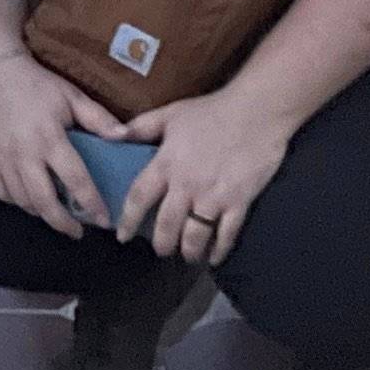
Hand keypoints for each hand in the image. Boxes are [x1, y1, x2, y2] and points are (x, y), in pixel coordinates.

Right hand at [0, 46, 113, 239]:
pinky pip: (0, 191)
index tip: (104, 220)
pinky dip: (16, 201)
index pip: (74, 179)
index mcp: (49, 138)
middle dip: (63, 223)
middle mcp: (24, 153)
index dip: (91, 203)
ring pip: (21, 200)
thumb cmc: (36, 83)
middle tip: (77, 232)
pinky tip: (29, 200)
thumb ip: (98, 119)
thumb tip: (125, 138)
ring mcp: (1, 158)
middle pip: (43, 201)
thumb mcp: (71, 96)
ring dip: (41, 213)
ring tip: (56, 215)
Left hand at [118, 88, 296, 264]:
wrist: (256, 112)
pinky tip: (215, 258)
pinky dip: (220, 250)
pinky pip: (227, 234)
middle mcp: (186, 186)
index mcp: (166, 164)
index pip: (139, 198)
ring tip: (187, 256)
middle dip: (161, 244)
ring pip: (195, 236)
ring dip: (189, 251)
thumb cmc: (211, 111)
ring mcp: (213, 197)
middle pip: (167, 225)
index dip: (128, 220)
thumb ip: (141, 127)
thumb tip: (113, 136)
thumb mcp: (170, 114)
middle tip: (161, 250)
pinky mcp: (239, 202)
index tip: (122, 236)